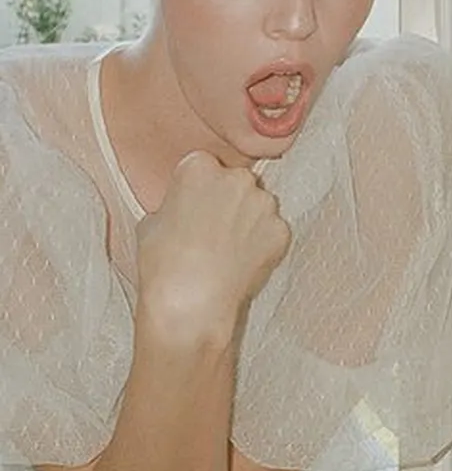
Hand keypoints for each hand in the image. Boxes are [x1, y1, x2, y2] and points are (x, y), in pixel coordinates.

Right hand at [136, 151, 290, 335]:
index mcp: (199, 167)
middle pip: (236, 183)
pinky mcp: (280, 231)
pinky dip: (262, 245)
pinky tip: (242, 264)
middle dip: (228, 201)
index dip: (198, 189)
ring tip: (226, 253)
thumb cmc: (162, 264)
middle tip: (212, 232)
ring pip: (258, 206)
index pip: (203, 167)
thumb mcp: (150, 222)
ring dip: (247, 222)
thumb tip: (184, 210)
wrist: (191, 303)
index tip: (194, 208)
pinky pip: (272, 232)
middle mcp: (237, 178)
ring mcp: (263, 204)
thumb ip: (174, 204)